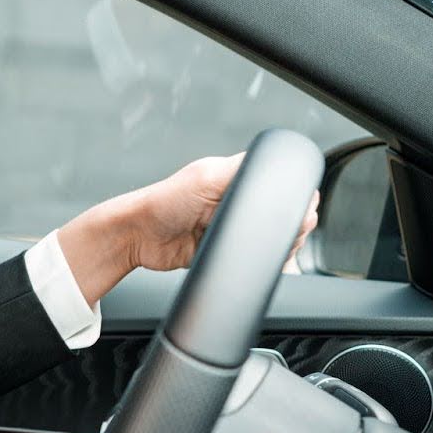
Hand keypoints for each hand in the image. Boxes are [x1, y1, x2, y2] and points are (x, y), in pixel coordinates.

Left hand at [58, 153, 319, 306]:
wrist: (137, 239)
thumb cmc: (161, 202)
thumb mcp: (205, 178)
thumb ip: (240, 173)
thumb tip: (276, 169)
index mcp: (235, 175)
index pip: (279, 180)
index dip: (292, 195)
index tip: (295, 207)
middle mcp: (236, 199)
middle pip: (282, 212)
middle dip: (289, 224)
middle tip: (279, 230)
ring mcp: (232, 226)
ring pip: (272, 237)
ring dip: (277, 245)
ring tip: (263, 244)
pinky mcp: (224, 249)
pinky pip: (252, 258)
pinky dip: (260, 263)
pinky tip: (261, 263)